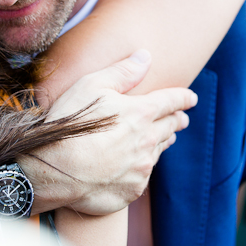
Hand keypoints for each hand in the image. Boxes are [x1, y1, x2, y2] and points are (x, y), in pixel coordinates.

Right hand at [20, 50, 195, 214]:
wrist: (54, 171)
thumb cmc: (69, 124)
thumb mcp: (91, 86)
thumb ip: (122, 72)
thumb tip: (145, 56)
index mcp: (140, 113)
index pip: (171, 102)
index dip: (184, 98)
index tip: (192, 98)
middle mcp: (147, 141)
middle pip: (170, 127)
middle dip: (177, 120)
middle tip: (181, 119)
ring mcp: (141, 168)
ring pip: (160, 151)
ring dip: (163, 142)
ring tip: (165, 138)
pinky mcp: (132, 189)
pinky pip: (144, 175)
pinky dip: (143, 166)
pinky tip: (136, 165)